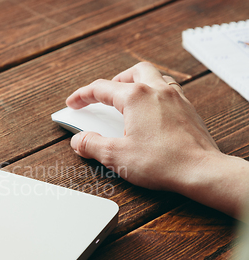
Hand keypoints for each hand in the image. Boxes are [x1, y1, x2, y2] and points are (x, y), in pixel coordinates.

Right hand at [66, 62, 248, 217]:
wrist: (201, 171)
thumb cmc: (162, 162)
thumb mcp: (116, 156)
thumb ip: (92, 144)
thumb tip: (78, 140)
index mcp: (136, 97)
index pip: (101, 89)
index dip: (82, 95)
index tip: (73, 103)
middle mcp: (157, 91)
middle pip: (133, 72)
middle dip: (115, 80)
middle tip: (104, 95)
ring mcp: (176, 98)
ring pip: (154, 76)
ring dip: (137, 82)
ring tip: (127, 97)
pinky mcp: (188, 110)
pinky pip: (169, 90)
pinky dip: (155, 93)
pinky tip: (151, 110)